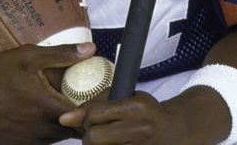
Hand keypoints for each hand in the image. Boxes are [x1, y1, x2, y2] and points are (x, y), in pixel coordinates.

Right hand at [0, 41, 95, 144]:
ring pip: (58, 137)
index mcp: (49, 107)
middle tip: (81, 99)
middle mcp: (42, 129)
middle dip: (80, 117)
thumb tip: (90, 49)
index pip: (84, 117)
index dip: (94, 110)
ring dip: (63, 124)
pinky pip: (42, 141)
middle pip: (73, 130)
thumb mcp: (30, 56)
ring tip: (60, 104)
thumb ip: (63, 54)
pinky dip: (47, 130)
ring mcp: (30, 140)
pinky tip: (42, 113)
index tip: (98, 99)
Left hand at [60, 91, 176, 144]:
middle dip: (88, 137)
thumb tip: (64, 119)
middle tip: (95, 134)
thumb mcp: (125, 97)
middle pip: (93, 139)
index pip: (94, 115)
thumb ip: (95, 104)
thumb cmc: (145, 111)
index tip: (92, 119)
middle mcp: (140, 128)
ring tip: (105, 141)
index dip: (87, 118)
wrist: (172, 132)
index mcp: (135, 107)